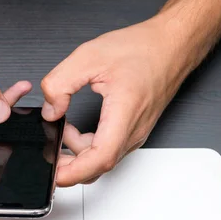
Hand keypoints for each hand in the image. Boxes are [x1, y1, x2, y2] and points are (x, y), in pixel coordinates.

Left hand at [41, 18, 184, 186]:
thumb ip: (60, 83)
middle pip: (99, 165)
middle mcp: (133, 130)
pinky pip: (107, 149)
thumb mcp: (88, 56)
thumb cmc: (142, 48)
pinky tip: (74, 130)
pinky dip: (86, 146)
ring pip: (102, 159)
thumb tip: (50, 111)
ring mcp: (135, 133)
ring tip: (61, 130)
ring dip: (77, 153)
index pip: (101, 158)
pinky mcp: (132, 131)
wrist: (171, 44)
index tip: (55, 175)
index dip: (75, 172)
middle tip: (48, 153)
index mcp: (125, 113)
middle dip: (69, 165)